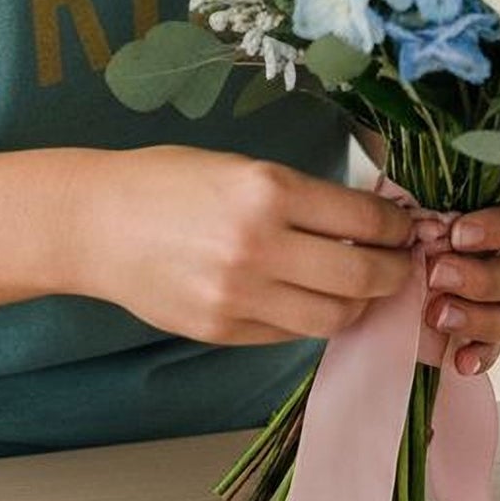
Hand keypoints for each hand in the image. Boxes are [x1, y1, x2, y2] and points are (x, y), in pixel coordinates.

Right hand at [85, 146, 416, 346]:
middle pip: (361, 276)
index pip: (364, 218)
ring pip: (333, 317)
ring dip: (359, 303)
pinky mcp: (222, 332)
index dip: (396, 226)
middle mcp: (259, 247)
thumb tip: (365, 216)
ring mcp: (240, 297)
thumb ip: (300, 195)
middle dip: (394, 272)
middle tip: (400, 263)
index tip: (404, 227)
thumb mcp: (241, 167)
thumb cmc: (166, 181)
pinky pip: (291, 333)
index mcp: (267, 190)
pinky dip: (312, 318)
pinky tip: (313, 298)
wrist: (95, 224)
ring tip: (362, 285)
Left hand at [415, 191, 499, 377]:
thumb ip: (447, 188)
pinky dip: (482, 354)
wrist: (442, 223)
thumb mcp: (454, 180)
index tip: (458, 234)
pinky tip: (460, 361)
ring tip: (438, 315)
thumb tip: (422, 207)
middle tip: (438, 275)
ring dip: (480, 319)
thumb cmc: (450, 191)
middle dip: (482, 279)